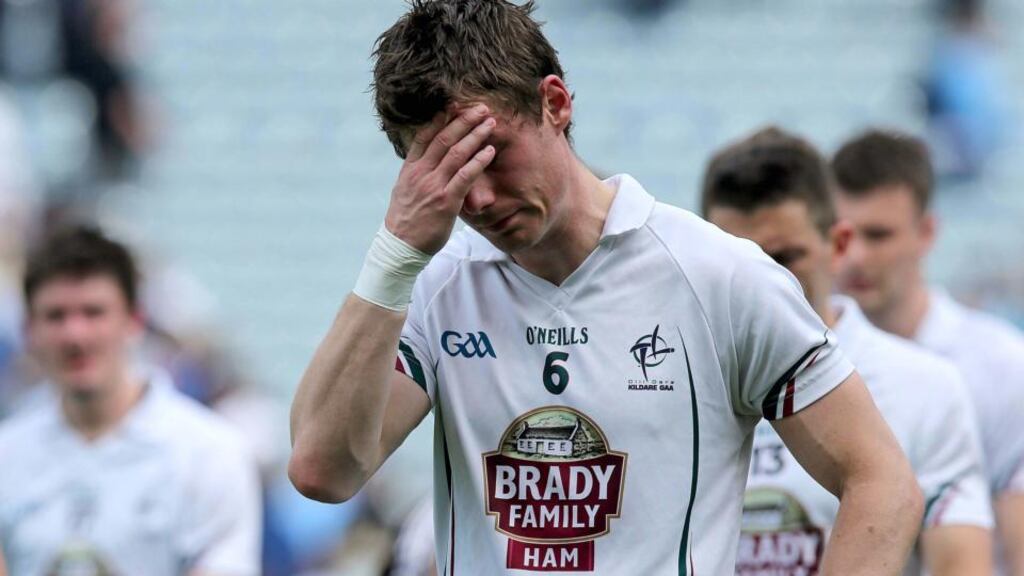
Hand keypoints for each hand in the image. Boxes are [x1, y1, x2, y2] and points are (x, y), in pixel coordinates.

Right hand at [384, 104, 496, 254]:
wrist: (401, 246)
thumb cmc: (406, 221)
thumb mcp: (404, 190)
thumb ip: (416, 173)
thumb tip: (426, 159)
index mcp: (410, 169)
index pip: (425, 136)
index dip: (441, 118)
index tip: (454, 105)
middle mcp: (420, 173)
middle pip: (443, 138)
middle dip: (463, 120)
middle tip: (480, 108)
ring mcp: (433, 186)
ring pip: (456, 153)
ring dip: (475, 135)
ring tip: (489, 122)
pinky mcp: (446, 201)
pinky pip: (465, 176)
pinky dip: (479, 161)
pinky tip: (489, 151)